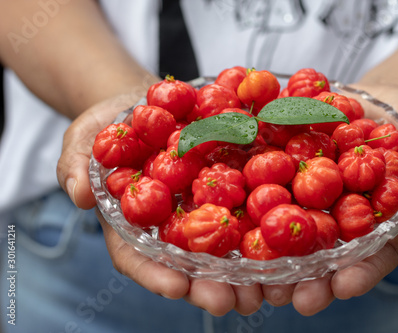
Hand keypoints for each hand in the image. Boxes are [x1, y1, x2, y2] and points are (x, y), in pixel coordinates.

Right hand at [56, 96, 262, 315]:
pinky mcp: (226, 191)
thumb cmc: (110, 126)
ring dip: (244, 274)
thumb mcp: (84, 139)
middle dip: (208, 287)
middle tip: (230, 301)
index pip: (138, 259)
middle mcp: (169, 227)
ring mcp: (200, 211)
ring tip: (266, 289)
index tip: (176, 286)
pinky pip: (245, 212)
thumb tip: (79, 194)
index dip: (155, 275)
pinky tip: (284, 242)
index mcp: (132, 225)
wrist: (146, 104)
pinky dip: (263, 229)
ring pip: (221, 251)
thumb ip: (75, 165)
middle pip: (187, 267)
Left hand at [263, 83, 397, 314]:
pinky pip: (272, 186)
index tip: (343, 288)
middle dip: (311, 279)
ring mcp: (315, 195)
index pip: (374, 254)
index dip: (360, 274)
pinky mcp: (292, 171)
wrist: (381, 97)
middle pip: (327, 253)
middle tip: (295, 298)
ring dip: (277, 256)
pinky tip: (238, 219)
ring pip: (294, 229)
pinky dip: (256, 204)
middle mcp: (343, 214)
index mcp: (379, 219)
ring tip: (260, 278)